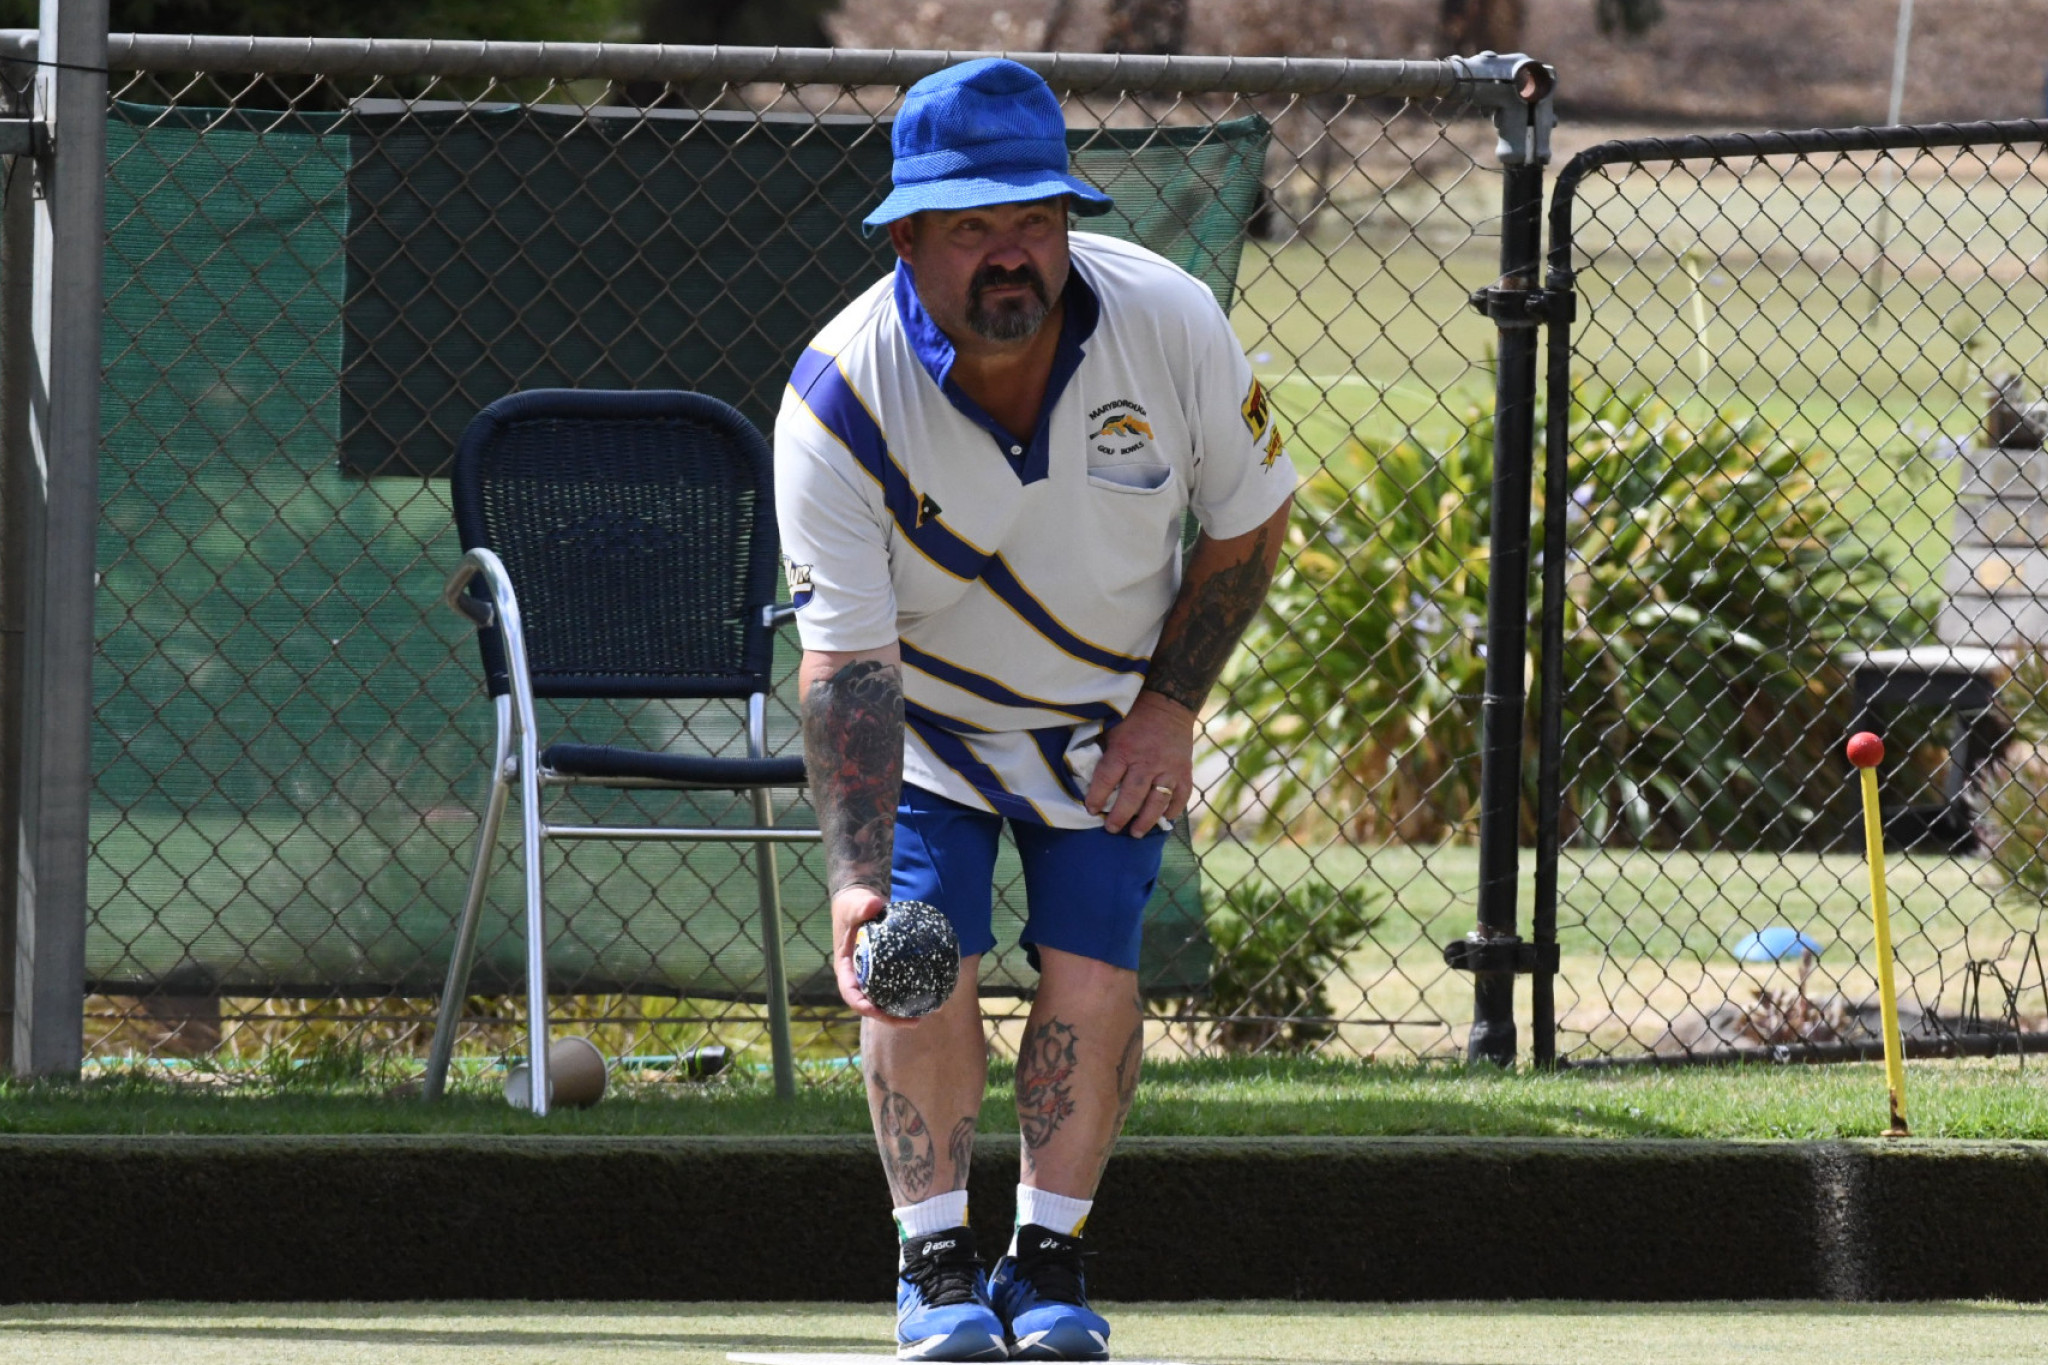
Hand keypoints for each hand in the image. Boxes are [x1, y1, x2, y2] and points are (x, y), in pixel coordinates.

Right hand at [831, 886, 919, 1025]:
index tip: (877, 1012)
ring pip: (887, 1000)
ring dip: (904, 1011)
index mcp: (846, 969)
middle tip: (914, 1021)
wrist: (861, 903)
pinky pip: (898, 985)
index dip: (863, 1007)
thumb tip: (875, 905)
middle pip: (872, 1006)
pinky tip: (933, 994)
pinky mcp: (886, 970)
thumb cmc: (853, 905)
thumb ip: (862, 906)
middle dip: (890, 1018)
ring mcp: (873, 976)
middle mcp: (859, 978)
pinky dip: (911, 992)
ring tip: (929, 1013)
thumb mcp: (854, 905)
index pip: (851, 995)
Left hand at [1086, 690, 1196, 835]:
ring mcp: (1168, 769)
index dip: (1097, 796)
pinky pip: (1181, 796)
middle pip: (1132, 796)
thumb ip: (1101, 751)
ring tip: (1136, 833)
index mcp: (1124, 750)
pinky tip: (1164, 819)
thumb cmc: (1134, 717)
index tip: (1091, 809)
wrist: (1169, 703)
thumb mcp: (1112, 728)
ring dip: (1146, 821)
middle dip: (1120, 816)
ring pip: (1157, 801)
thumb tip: (1083, 773)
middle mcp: (1147, 762)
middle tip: (1111, 829)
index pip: (1107, 778)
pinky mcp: (1184, 771)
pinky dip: (1173, 810)